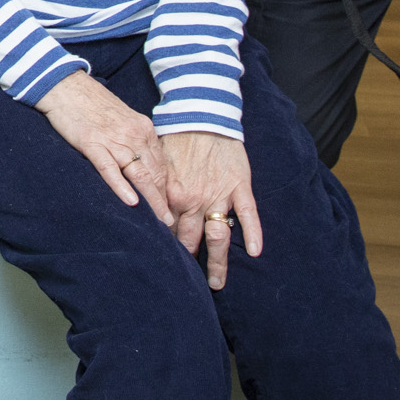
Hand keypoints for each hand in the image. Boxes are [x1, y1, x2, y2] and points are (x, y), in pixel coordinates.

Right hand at [34, 71, 172, 223]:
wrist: (66, 85)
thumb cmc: (93, 103)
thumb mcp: (123, 119)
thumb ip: (135, 141)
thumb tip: (143, 167)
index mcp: (144, 129)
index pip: (162, 166)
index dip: (168, 191)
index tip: (172, 209)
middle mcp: (135, 134)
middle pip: (156, 174)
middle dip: (165, 201)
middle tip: (171, 224)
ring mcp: (114, 139)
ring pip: (139, 175)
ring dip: (152, 200)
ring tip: (160, 221)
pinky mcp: (92, 143)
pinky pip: (110, 169)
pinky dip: (121, 187)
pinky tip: (131, 202)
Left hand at [160, 131, 263, 290]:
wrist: (202, 114)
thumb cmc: (178, 138)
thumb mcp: (159, 165)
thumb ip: (155, 189)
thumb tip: (145, 211)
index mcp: (171, 195)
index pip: (168, 232)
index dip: (167, 250)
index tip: (165, 267)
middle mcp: (193, 200)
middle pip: (191, 240)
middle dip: (189, 264)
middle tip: (189, 285)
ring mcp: (219, 195)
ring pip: (218, 235)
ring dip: (218, 261)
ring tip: (217, 284)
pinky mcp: (240, 186)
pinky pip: (249, 214)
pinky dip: (252, 233)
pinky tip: (254, 252)